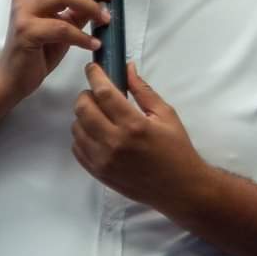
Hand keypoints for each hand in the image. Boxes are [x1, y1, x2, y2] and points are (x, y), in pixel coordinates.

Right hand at [0, 0, 113, 104]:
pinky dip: (83, 36)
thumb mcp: (62, 24)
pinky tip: (94, 44)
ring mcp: (24, 12)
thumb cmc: (37, 50)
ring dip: (90, 5)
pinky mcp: (26, 32)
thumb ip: (76, 9)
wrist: (13, 77)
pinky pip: (62, 28)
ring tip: (105, 19)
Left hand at [72, 62, 203, 213]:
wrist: (180, 188)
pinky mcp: (98, 173)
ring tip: (99, 114)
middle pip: (83, 108)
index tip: (93, 68)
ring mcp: (103, 160)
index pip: (103, 92)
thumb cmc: (176, 149)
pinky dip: (82, 135)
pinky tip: (97, 133)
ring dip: (83, 115)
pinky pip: (77, 148)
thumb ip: (143, 90)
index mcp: (134, 125)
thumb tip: (127, 67)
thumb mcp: (166, 115)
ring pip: (76, 127)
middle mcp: (114, 143)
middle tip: (97, 93)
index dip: (95, 75)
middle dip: (86, 94)